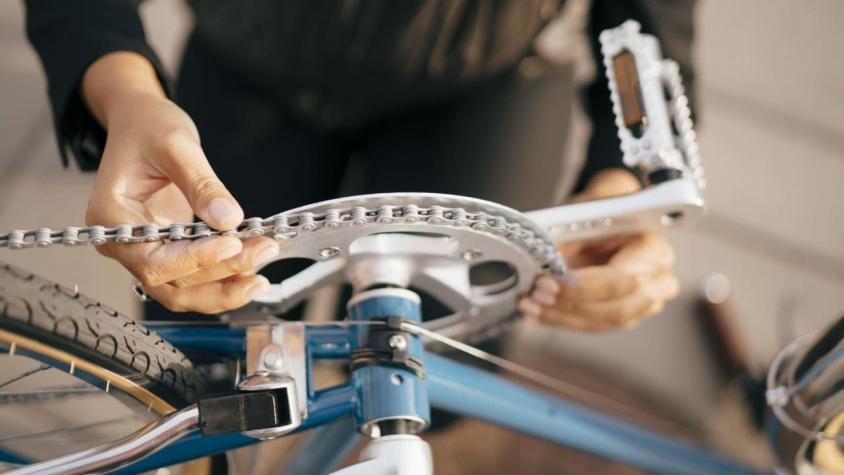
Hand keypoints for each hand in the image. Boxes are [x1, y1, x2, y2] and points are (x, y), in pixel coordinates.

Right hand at [82, 52, 275, 312]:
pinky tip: (251, 270)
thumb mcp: (177, 145)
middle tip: (265, 250)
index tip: (234, 244)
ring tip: (262, 273)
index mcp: (110, 219)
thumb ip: (202, 185)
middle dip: (221, 273)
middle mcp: (122, 243)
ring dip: (224, 288)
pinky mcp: (166, 251)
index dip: (197, 259)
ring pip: (182, 290)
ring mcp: (143, 251)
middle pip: (171, 282)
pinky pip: (192, 278)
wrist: (141, 121)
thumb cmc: (148, 126)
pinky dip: (221, 280)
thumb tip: (229, 220)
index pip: (154, 260)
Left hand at [517, 169, 679, 330]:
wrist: (613, 216)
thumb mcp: (587, 214)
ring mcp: (643, 305)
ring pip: (601, 322)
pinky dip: (560, 319)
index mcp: (655, 252)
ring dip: (560, 316)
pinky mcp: (622, 316)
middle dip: (571, 304)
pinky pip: (591, 325)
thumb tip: (540, 258)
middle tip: (537, 294)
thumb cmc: (603, 212)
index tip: (551, 282)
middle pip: (615, 308)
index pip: (622, 279)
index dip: (584, 286)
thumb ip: (569, 237)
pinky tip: (534, 313)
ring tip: (529, 305)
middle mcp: (658, 283)